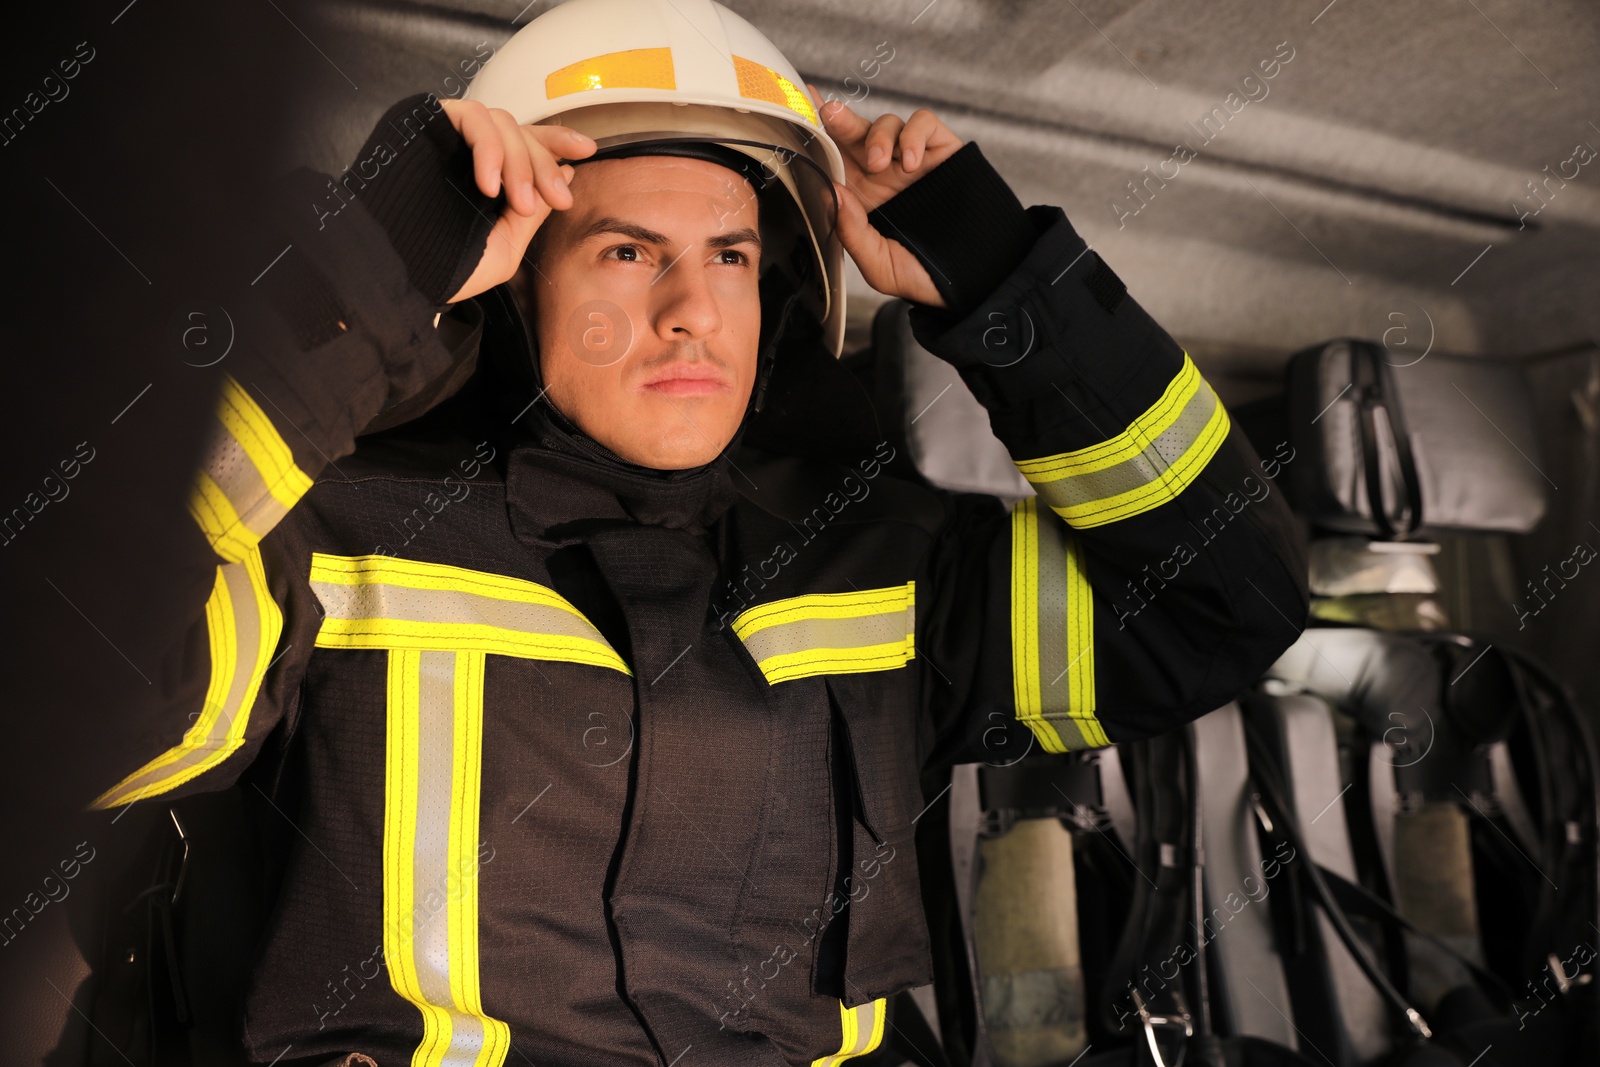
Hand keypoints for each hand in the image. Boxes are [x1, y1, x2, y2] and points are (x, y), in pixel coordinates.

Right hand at [439, 99, 596, 303]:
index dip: (558, 140)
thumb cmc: (446, 268)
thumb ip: (534, 210)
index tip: (587, 150)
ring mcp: (448, 138)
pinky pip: (470, 115)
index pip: (527, 145)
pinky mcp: (427, 123)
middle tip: (556, 198)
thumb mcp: (506, 246)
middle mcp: (469, 155)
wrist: (397, 274)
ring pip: (500, 121)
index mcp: (489, 180)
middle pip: (521, 133)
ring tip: (516, 201)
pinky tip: (489, 185)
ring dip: (518, 160)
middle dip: (544, 165)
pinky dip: (488, 147)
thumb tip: (567, 174)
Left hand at [806, 84, 964, 307]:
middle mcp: (883, 172)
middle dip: (840, 119)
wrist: (971, 278)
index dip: (816, 133)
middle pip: (855, 133)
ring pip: (887, 123)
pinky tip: (912, 162)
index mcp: (861, 195)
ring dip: (879, 136)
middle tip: (831, 114)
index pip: (833, 158)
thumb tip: (833, 192)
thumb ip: (852, 232)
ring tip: (882, 165)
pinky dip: (914, 135)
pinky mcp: (942, 151)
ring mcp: (912, 159)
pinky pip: (924, 124)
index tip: (799, 107)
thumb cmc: (922, 274)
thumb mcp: (879, 264)